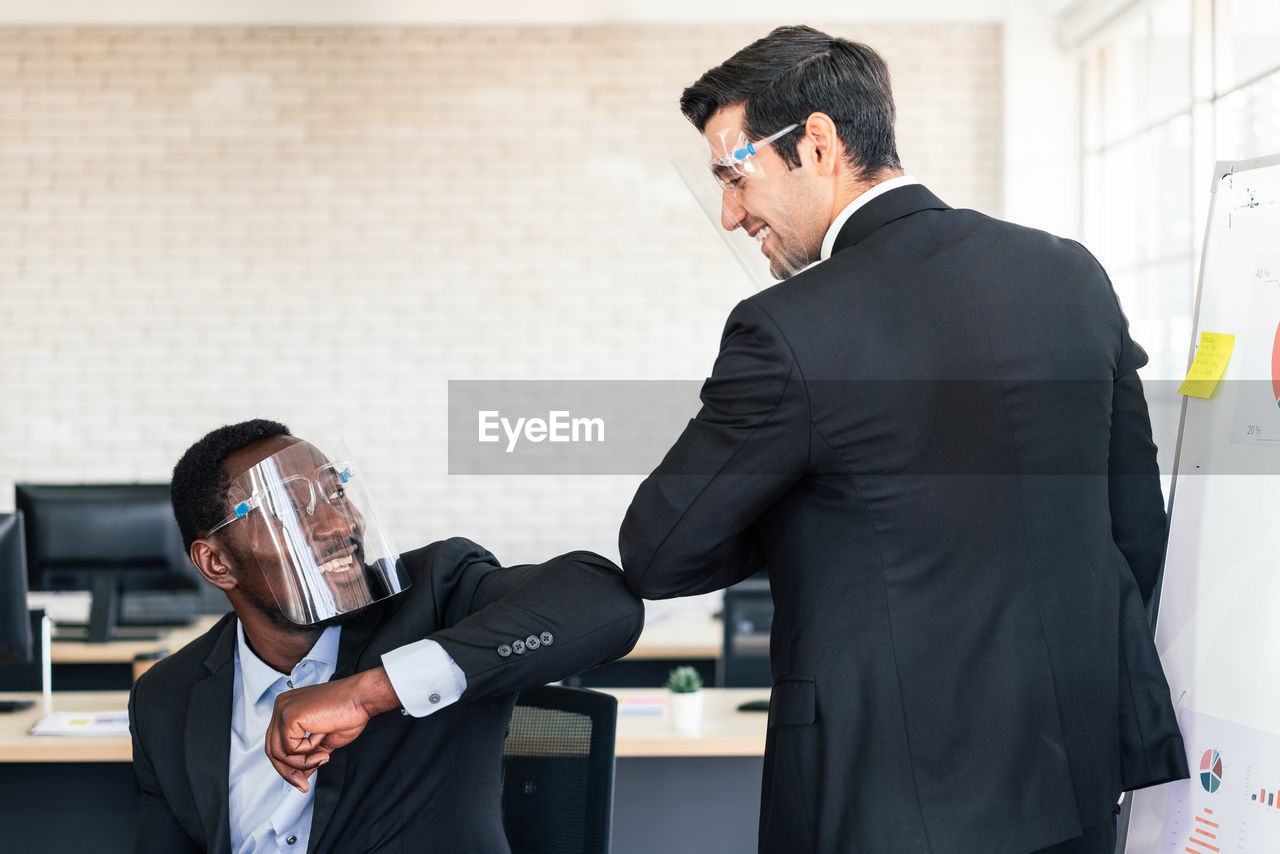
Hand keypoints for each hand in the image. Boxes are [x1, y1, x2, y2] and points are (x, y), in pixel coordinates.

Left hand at [264, 666, 399, 791]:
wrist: (361, 698)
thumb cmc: (348, 712)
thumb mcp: (323, 742)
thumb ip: (308, 757)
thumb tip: (300, 776)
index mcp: (288, 708)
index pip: (277, 743)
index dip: (288, 766)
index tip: (301, 780)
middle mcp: (282, 706)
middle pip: (273, 749)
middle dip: (289, 771)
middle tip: (303, 784)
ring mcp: (283, 710)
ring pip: (279, 752)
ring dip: (302, 763)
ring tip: (322, 757)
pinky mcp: (289, 717)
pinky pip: (290, 748)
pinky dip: (308, 751)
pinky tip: (322, 738)